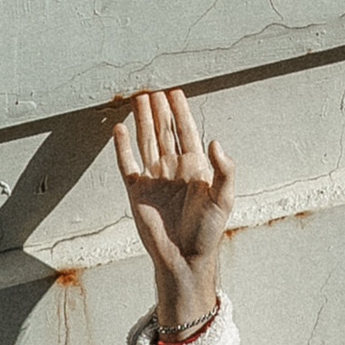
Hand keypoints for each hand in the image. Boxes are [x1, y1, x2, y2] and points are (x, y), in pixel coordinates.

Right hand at [112, 86, 233, 334]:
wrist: (184, 257)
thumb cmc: (207, 231)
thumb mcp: (223, 199)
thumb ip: (224, 170)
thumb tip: (216, 142)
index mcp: (196, 167)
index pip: (186, 131)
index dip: (181, 111)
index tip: (175, 91)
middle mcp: (173, 168)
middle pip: (164, 131)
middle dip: (159, 110)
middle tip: (152, 88)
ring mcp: (154, 178)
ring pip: (146, 141)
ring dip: (142, 120)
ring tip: (138, 99)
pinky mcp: (137, 191)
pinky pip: (127, 163)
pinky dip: (122, 146)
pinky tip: (119, 129)